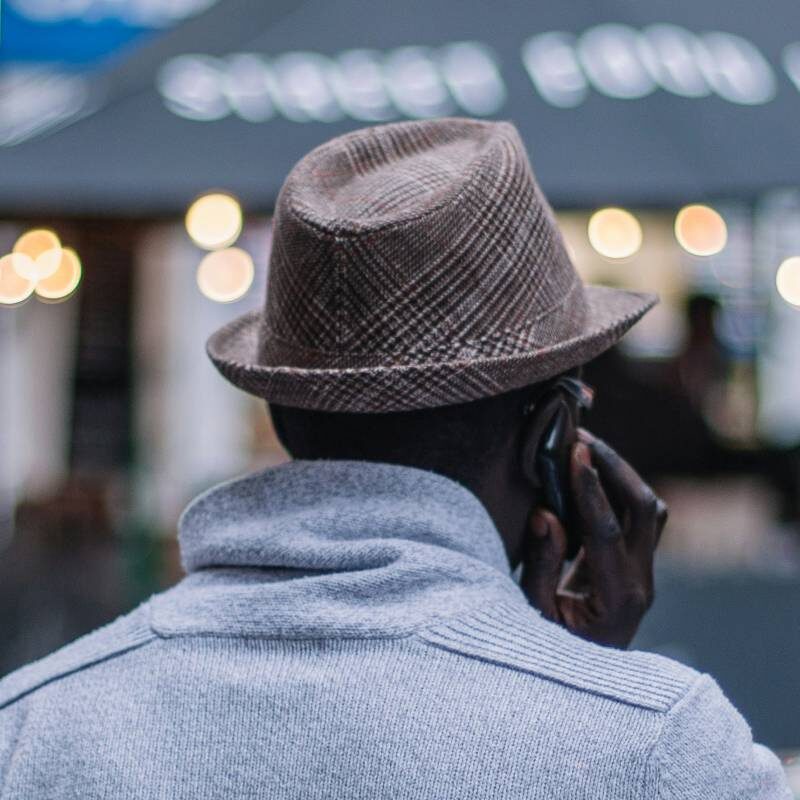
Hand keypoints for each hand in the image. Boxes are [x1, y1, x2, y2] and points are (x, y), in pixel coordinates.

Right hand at [521, 429, 666, 648]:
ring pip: (648, 510)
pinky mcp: (634, 567)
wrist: (580, 685)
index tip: (575, 450)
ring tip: (587, 446)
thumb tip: (546, 513)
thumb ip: (540, 565)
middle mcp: (641, 584)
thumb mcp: (534, 616)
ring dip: (622, 474)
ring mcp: (642, 574)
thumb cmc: (551, 652)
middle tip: (581, 437)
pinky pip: (636, 519)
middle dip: (615, 468)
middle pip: (645, 510)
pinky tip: (589, 473)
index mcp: (618, 599)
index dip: (590, 488)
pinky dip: (617, 490)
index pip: (607, 531)